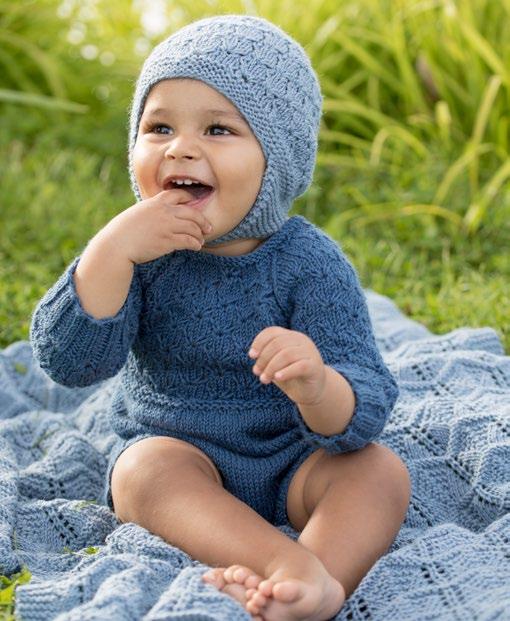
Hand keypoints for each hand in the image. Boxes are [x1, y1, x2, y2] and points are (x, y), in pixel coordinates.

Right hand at [96, 188, 213, 264]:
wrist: (117, 244)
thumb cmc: (123, 231)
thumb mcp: (138, 213)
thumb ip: (152, 211)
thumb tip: (159, 215)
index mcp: (156, 202)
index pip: (180, 195)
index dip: (191, 199)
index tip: (196, 206)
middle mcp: (164, 212)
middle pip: (193, 213)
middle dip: (203, 221)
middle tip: (208, 227)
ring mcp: (167, 226)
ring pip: (193, 228)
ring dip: (200, 235)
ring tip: (201, 240)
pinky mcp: (169, 241)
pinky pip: (189, 241)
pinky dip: (195, 244)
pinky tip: (196, 247)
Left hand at [248, 327, 326, 405]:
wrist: (312, 391)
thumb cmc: (290, 376)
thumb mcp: (275, 365)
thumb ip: (265, 358)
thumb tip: (253, 355)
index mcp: (291, 337)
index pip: (272, 332)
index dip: (259, 342)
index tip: (252, 356)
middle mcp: (302, 341)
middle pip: (277, 343)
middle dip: (263, 358)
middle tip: (257, 373)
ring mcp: (310, 353)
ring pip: (287, 354)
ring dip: (271, 367)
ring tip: (264, 379)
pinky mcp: (315, 367)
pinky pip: (300, 366)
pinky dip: (286, 372)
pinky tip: (277, 378)